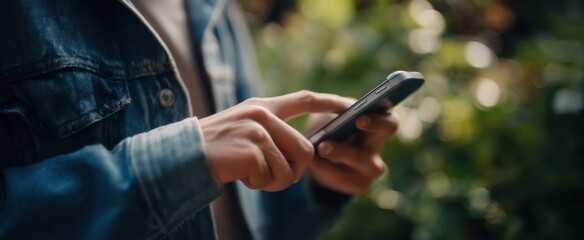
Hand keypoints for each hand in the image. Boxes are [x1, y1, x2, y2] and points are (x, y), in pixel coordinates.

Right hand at [199, 91, 352, 191]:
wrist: (182, 156)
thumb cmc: (216, 149)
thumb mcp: (245, 130)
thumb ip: (272, 133)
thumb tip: (306, 154)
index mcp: (262, 107)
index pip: (304, 99)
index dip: (329, 103)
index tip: (350, 106)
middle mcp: (262, 115)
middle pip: (305, 150)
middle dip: (295, 171)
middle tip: (273, 176)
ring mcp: (256, 131)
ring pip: (289, 168)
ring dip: (273, 181)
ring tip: (251, 174)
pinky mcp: (250, 149)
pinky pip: (269, 177)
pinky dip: (257, 184)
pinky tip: (240, 175)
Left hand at [307, 112, 397, 194]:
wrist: (318, 163)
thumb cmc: (326, 132)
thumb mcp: (328, 117)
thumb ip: (336, 109)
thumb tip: (345, 107)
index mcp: (374, 126)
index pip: (389, 120)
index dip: (378, 118)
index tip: (359, 117)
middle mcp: (378, 146)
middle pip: (386, 133)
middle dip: (371, 127)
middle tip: (352, 123)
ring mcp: (372, 168)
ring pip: (360, 159)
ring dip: (340, 152)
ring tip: (321, 146)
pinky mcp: (361, 185)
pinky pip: (343, 177)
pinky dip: (325, 168)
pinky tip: (313, 162)